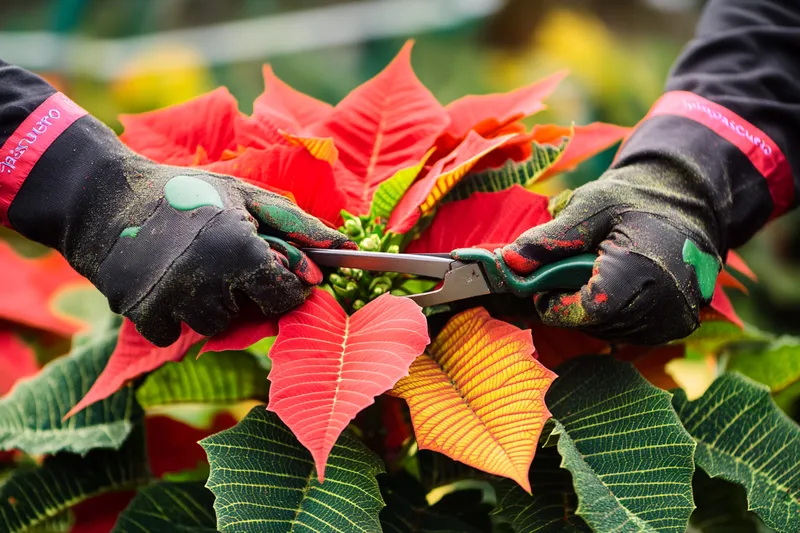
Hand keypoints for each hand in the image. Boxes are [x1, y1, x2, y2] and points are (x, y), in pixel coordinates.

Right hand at [8, 117, 352, 345]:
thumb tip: (347, 248)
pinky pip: (175, 334)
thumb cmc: (188, 194)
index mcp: (241, 247)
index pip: (286, 296)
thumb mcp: (247, 196)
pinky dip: (174, 315)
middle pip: (250, 315)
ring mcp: (172, 300)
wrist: (105, 199)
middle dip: (245, 293)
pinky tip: (166, 282)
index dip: (285, 287)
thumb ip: (298, 224)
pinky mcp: (141, 315)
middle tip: (225, 262)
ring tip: (194, 268)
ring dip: (210, 304)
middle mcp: (208, 279)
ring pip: (213, 326)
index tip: (274, 274)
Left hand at [501, 161, 722, 344]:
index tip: (542, 287)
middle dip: (571, 305)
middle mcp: (665, 302)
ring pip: (609, 332)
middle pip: (596, 324)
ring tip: (591, 276)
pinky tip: (613, 288)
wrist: (687, 205)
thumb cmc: (633, 201)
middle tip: (564, 276)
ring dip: (589, 312)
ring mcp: (674, 319)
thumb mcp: (588, 207)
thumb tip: (509, 262)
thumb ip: (549, 238)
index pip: (589, 310)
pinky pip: (628, 333)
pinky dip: (611, 316)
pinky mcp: (677, 327)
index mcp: (642, 269)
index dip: (557, 304)